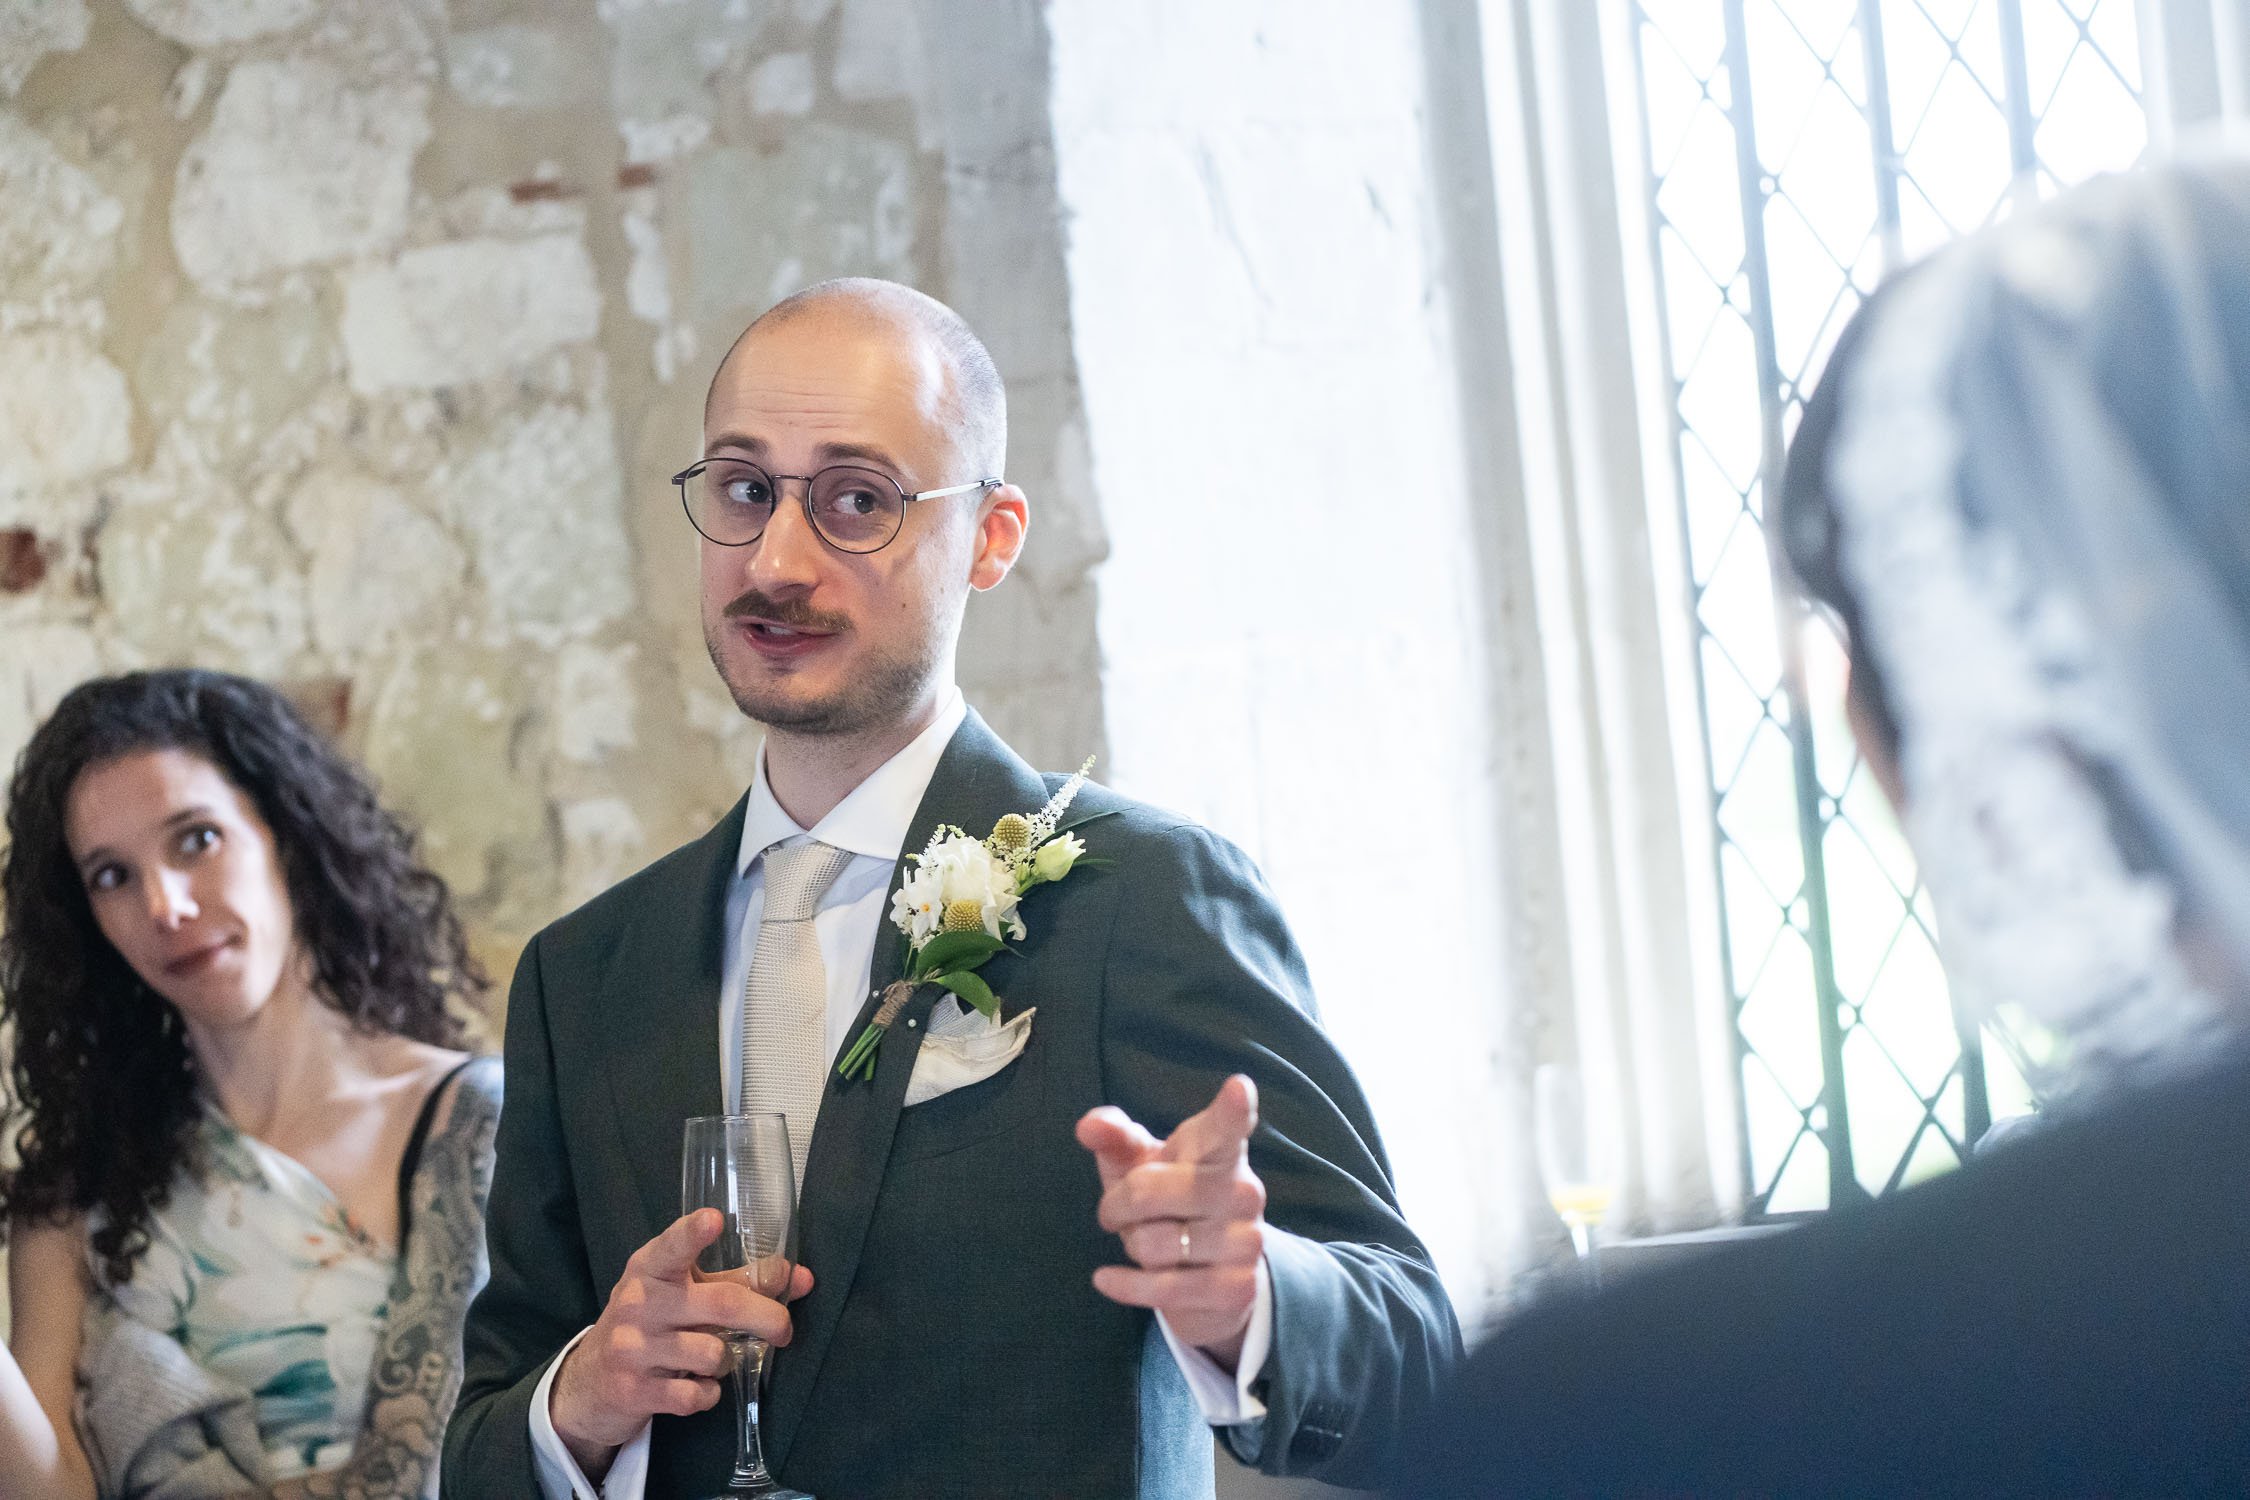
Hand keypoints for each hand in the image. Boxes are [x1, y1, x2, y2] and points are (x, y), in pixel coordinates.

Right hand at [549, 1208, 813, 1476]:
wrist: (590, 1381)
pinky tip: (697, 1387)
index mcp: (650, 1268)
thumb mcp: (681, 1291)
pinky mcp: (633, 1391)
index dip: (693, 1233)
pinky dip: (708, 1394)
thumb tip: (801, 1277)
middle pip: (721, 1304)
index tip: (714, 1218)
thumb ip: (739, 1280)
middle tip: (784, 1330)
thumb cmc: (650, 1323)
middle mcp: (638, 1303)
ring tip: (715, 1359)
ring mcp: (631, 1348)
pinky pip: (695, 1395)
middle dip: (767, 1317)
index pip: (673, 1247)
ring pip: (713, 1354)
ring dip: (728, 1361)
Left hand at [1075, 1074, 1267, 1371]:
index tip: (1238, 1088)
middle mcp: (1243, 1191)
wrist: (1210, 1274)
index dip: (1232, 1108)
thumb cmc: (1169, 1200)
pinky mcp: (1237, 1287)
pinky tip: (1107, 1279)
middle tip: (1118, 1210)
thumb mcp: (1139, 1164)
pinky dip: (1124, 1285)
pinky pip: (1164, 1289)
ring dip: (1132, 1246)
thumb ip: (1114, 1137)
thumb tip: (1087, 1126)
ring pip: (1153, 1245)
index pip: (1226, 1127)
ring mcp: (1247, 1240)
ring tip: (1145, 1242)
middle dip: (1117, 1205)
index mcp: (1219, 1149)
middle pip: (1147, 1191)